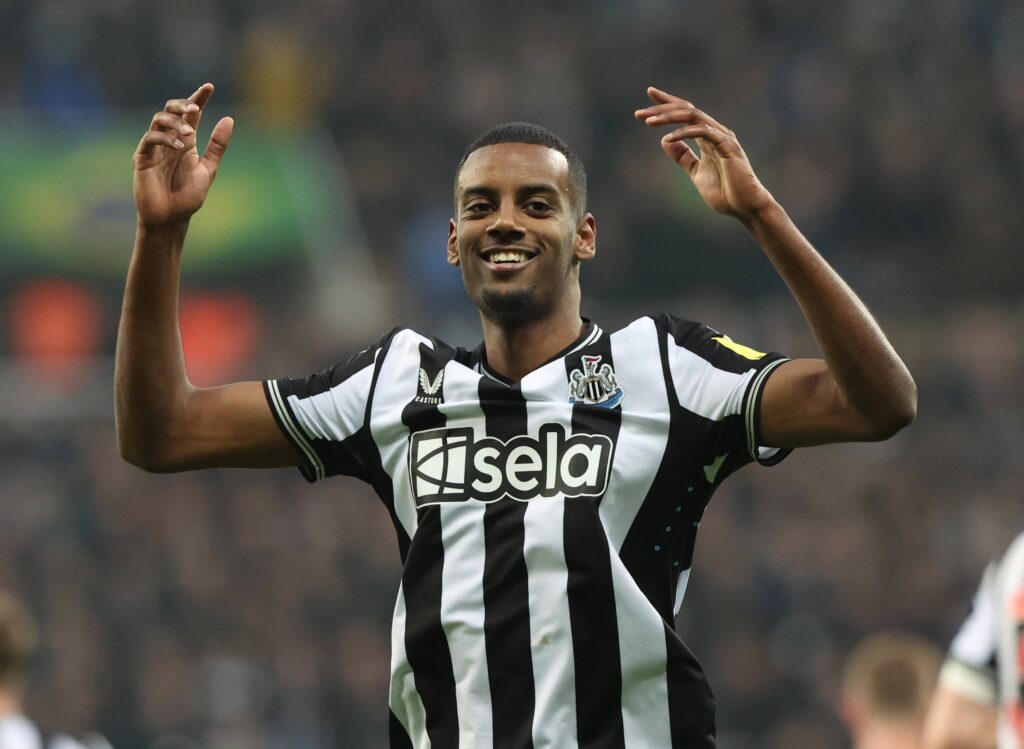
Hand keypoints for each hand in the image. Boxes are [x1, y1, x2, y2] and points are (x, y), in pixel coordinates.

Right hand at [133, 83, 233, 229]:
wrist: (171, 219)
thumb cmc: (188, 197)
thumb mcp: (208, 169)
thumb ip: (217, 146)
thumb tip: (229, 119)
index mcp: (186, 142)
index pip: (191, 114)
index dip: (198, 98)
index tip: (209, 87)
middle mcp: (169, 141)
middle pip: (171, 109)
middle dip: (182, 104)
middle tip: (195, 108)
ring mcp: (154, 148)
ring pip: (158, 119)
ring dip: (175, 121)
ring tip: (189, 132)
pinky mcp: (142, 157)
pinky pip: (150, 139)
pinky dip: (165, 138)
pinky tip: (180, 146)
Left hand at [635, 87, 773, 219]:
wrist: (744, 207)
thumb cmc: (725, 192)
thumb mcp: (695, 172)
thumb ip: (683, 157)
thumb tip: (665, 140)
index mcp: (706, 137)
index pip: (685, 113)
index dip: (667, 103)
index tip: (649, 94)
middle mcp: (714, 132)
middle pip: (686, 110)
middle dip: (662, 109)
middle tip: (639, 113)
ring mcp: (722, 137)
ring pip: (693, 116)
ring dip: (669, 117)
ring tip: (648, 122)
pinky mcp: (727, 145)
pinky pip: (703, 132)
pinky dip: (684, 133)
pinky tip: (668, 139)